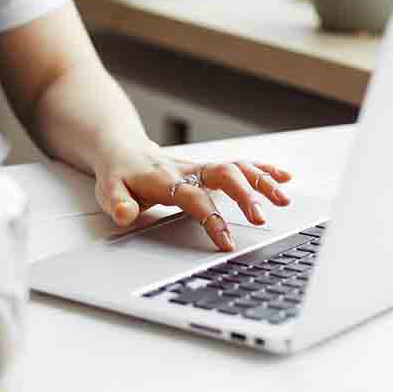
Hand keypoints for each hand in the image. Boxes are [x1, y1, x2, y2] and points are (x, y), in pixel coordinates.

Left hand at [92, 140, 291, 251]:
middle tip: (261, 218)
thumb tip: (124, 214)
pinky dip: (262, 169)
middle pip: (222, 175)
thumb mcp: (109, 191)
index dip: (211, 218)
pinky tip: (283, 177)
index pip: (193, 198)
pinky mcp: (207, 169)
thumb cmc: (119, 174)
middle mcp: (187, 170)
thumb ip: (118, 203)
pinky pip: (238, 165)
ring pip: (235, 168)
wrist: (122, 149)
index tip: (227, 242)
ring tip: (283, 198)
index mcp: (165, 180)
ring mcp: (199, 168)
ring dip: (261, 180)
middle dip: (244, 195)